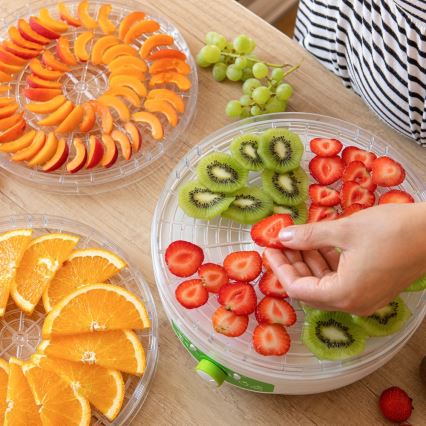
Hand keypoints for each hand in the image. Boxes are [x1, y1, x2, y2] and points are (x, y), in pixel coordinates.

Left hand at [265, 203, 425, 314]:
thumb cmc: (392, 230)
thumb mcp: (343, 230)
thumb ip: (308, 236)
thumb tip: (281, 237)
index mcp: (343, 294)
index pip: (297, 288)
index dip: (280, 267)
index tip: (269, 248)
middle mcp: (352, 303)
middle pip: (310, 288)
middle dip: (293, 263)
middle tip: (281, 242)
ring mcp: (364, 298)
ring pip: (324, 283)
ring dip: (309, 261)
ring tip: (297, 238)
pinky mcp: (372, 288)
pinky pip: (340, 280)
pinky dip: (327, 262)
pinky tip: (319, 243)